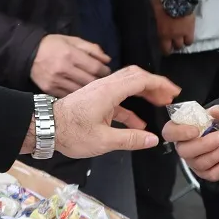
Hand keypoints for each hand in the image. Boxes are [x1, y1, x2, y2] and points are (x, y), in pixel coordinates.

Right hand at [31, 33, 111, 97]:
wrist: (27, 53)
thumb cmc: (52, 45)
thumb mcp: (72, 40)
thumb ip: (91, 48)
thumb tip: (107, 60)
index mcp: (70, 54)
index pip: (94, 67)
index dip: (104, 71)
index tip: (106, 71)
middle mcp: (63, 69)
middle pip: (89, 81)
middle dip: (99, 81)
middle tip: (101, 80)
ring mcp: (55, 81)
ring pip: (80, 91)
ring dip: (88, 90)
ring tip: (91, 86)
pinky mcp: (49, 90)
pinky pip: (68, 95)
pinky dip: (76, 94)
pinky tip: (78, 90)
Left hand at [44, 65, 180, 158]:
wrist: (45, 127)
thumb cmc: (70, 132)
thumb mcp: (103, 141)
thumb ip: (130, 140)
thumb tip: (152, 140)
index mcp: (109, 91)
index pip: (141, 79)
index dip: (160, 83)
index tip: (173, 91)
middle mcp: (105, 87)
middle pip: (135, 77)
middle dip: (154, 85)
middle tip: (169, 96)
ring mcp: (99, 92)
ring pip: (127, 86)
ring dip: (144, 94)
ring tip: (159, 104)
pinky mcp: (95, 100)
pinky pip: (118, 99)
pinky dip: (131, 107)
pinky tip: (139, 123)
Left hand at [151, 0, 195, 55]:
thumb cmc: (162, 2)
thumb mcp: (153, 11)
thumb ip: (153, 17)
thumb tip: (148, 18)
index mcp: (161, 33)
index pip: (163, 48)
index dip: (164, 50)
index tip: (164, 48)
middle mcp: (172, 36)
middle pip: (173, 47)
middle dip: (172, 46)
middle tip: (172, 44)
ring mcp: (182, 33)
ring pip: (182, 45)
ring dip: (181, 43)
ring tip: (180, 40)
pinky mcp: (190, 29)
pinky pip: (190, 40)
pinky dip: (188, 39)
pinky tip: (187, 36)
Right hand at [161, 104, 218, 181]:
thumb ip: (218, 111)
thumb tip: (214, 112)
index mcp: (181, 130)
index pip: (169, 132)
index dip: (179, 132)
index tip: (196, 130)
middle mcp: (184, 148)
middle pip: (185, 151)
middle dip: (206, 144)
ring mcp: (194, 163)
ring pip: (202, 163)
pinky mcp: (206, 174)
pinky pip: (213, 173)